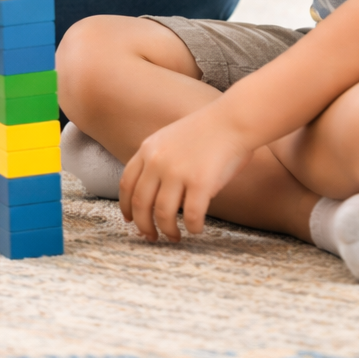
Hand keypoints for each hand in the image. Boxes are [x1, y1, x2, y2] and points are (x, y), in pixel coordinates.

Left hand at [119, 102, 253, 240]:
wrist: (232, 119)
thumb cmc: (208, 130)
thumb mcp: (170, 137)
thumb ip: (158, 160)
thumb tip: (153, 193)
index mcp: (148, 148)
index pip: (127, 183)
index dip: (125, 206)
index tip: (130, 219)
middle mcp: (158, 161)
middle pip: (140, 203)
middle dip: (144, 226)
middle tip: (152, 237)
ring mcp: (177, 172)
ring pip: (163, 214)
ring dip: (167, 231)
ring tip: (175, 237)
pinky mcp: (200, 183)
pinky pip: (190, 216)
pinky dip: (192, 228)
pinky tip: (196, 229)